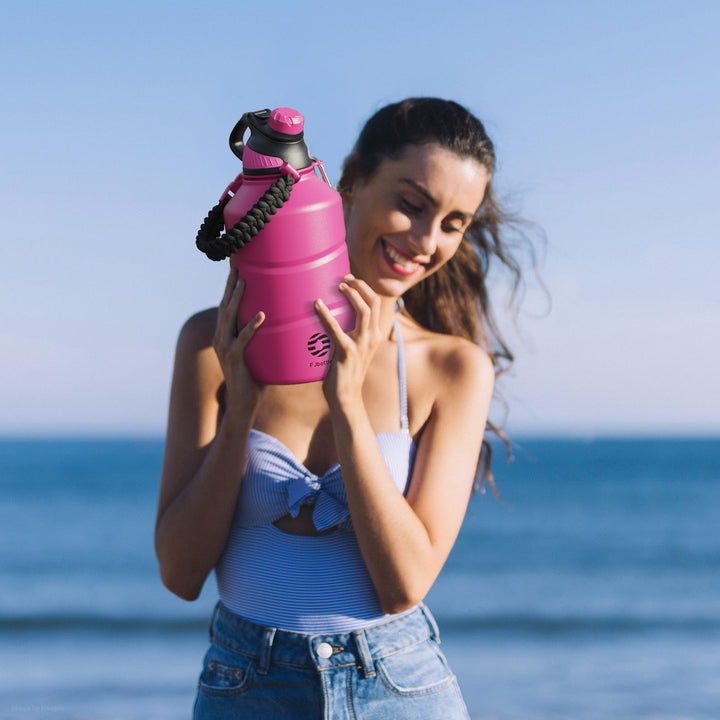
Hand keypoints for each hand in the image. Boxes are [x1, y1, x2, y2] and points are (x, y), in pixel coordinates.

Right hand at [213, 269, 265, 412]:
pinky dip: (252, 326)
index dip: (229, 287)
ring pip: (230, 318)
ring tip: (244, 282)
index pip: (225, 306)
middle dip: (230, 285)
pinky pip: (243, 339)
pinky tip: (261, 315)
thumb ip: (265, 337)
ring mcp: (225, 349)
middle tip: (236, 266)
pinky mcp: (235, 360)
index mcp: (224, 335)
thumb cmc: (255, 378)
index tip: (235, 267)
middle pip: (224, 306)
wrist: (244, 404)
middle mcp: (221, 338)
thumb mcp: (258, 353)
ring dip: (236, 299)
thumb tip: (286, 321)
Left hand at [314, 274, 381, 408]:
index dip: (364, 288)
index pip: (375, 304)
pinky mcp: (347, 352)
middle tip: (344, 278)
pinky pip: (337, 329)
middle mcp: (372, 337)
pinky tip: (317, 305)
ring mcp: (361, 345)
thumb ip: (347, 334)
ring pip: (364, 310)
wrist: (346, 398)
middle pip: (373, 302)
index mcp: (374, 335)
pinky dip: (326, 315)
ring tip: (338, 286)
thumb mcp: (352, 349)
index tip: (350, 279)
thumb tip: (329, 318)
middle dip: (360, 285)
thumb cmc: (344, 373)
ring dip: (352, 294)